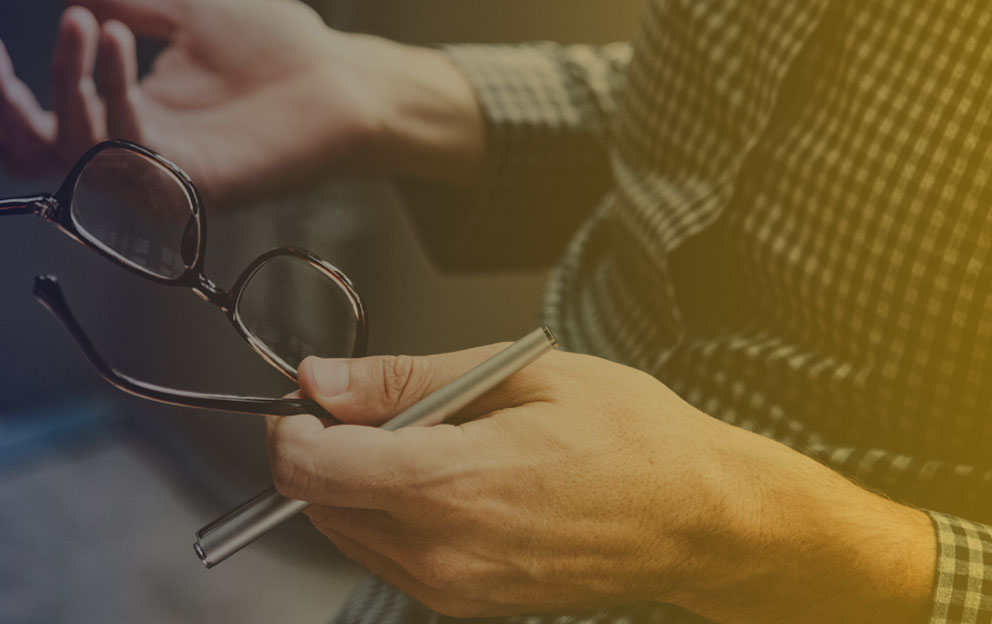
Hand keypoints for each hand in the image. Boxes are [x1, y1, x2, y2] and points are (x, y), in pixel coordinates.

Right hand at [0, 0, 482, 203]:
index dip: (8, 89)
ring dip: (64, 84)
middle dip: (9, 105)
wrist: (342, 77)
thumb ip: (127, 3)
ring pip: (75, 152)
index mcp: (131, 111)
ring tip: (84, 24)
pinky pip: (129, 153)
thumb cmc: (279, 50)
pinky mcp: (194, 183)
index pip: (45, 115)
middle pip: (39, 150)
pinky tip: (112, 38)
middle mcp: (139, 147)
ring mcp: (165, 170)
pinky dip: (110, 94)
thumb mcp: (186, 11)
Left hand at [266, 345, 935, 621]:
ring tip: (433, 440)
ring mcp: (454, 588)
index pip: (310, 466)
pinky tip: (451, 479)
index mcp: (451, 483)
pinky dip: (392, 514)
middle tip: (380, 406)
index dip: (295, 424)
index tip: (315, 398)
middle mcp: (442, 550)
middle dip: (325, 449)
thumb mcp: (519, 375)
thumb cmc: (631, 439)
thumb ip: (405, 379)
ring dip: (358, 483)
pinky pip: (390, 557)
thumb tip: (323, 380)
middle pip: (317, 502)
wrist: (698, 518)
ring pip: (348, 532)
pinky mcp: (468, 604)